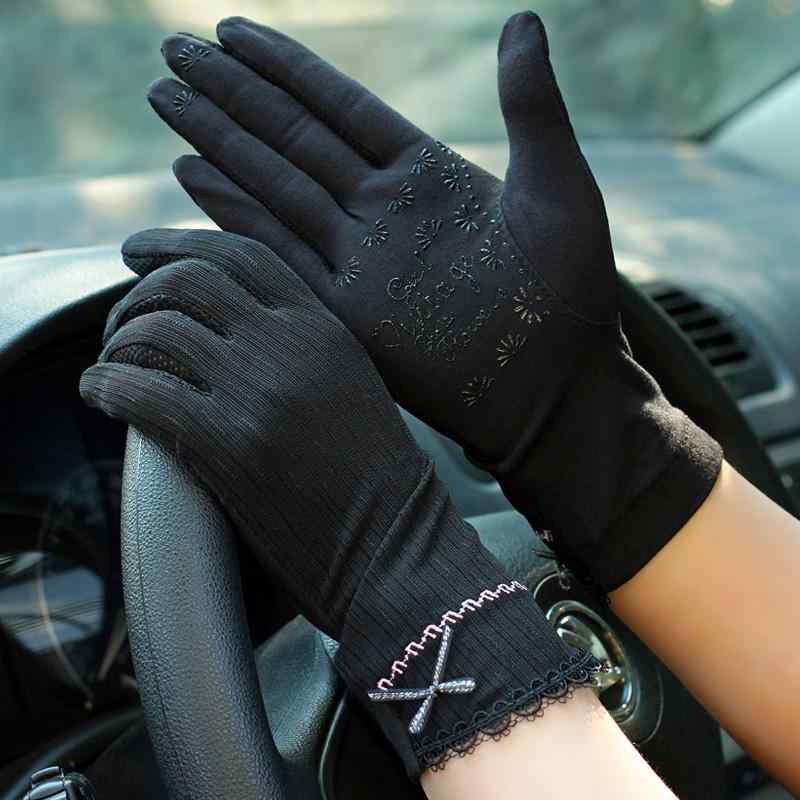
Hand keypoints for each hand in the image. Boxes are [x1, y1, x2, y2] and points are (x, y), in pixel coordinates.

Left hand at [80, 229, 597, 774]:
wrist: (396, 545)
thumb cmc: (376, 476)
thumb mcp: (352, 384)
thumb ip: (300, 346)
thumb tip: (227, 330)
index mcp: (326, 326)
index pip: (238, 253)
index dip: (175, 245)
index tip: (136, 255)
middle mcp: (291, 344)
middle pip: (186, 279)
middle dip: (135, 294)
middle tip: (115, 325)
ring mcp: (260, 390)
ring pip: (156, 327)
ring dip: (115, 342)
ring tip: (111, 366)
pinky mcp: (229, 444)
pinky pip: (140, 389)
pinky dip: (105, 384)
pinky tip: (99, 394)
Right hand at [148, 12, 610, 462]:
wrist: (554, 386)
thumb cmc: (571, 293)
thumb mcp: (558, 188)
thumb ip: (531, 107)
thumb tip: (523, 19)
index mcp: (427, 175)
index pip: (341, 107)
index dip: (288, 68)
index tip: (235, 30)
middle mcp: (381, 212)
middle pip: (293, 139)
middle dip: (234, 95)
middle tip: (175, 50)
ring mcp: (358, 261)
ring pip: (274, 187)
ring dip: (219, 144)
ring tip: (168, 99)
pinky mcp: (344, 311)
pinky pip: (278, 253)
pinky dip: (234, 216)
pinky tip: (192, 177)